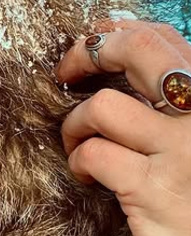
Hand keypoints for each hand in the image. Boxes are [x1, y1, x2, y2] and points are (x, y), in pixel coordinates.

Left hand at [55, 19, 190, 235]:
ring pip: (103, 107)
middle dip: (88, 55)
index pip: (164, 40)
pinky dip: (79, 161)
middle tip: (66, 74)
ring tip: (79, 145)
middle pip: (139, 52)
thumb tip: (120, 74)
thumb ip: (168, 110)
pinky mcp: (153, 189)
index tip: (88, 46)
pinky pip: (95, 154)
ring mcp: (181, 151)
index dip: (116, 35)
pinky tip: (87, 176)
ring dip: (75, 124)